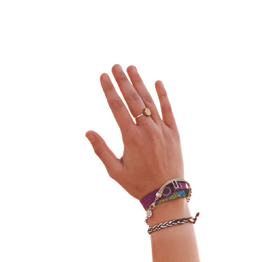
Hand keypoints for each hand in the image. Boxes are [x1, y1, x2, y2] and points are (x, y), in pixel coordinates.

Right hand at [86, 64, 183, 199]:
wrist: (165, 193)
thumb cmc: (137, 185)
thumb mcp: (115, 171)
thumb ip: (101, 150)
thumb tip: (88, 132)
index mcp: (131, 137)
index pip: (117, 107)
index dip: (109, 90)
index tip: (103, 76)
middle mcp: (147, 129)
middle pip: (133, 99)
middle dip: (122, 81)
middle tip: (115, 66)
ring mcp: (162, 129)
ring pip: (150, 101)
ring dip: (140, 83)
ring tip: (131, 68)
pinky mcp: (174, 132)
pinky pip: (168, 109)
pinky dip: (163, 95)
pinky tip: (158, 82)